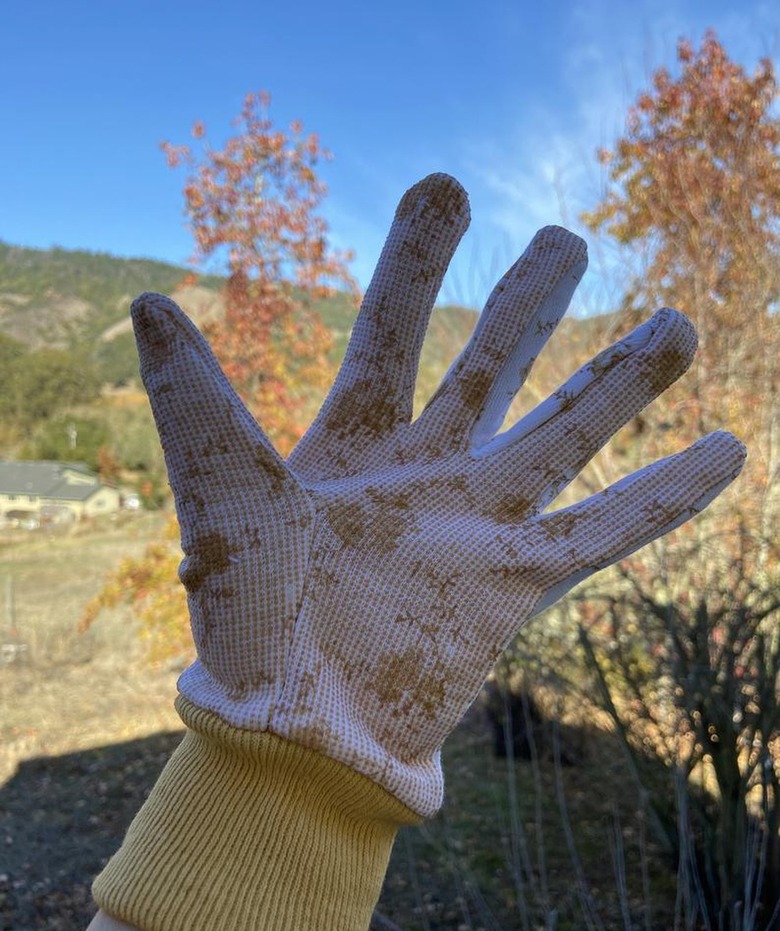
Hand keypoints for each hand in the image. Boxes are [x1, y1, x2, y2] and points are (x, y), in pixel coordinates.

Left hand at [133, 173, 744, 815]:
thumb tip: (148, 300)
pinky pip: (606, 532)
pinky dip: (664, 496)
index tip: (449, 188)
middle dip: (528, 303)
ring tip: (677, 322)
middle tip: (569, 239)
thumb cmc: (245, 620)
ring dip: (619, 380)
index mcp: (349, 443)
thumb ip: (198, 402)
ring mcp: (474, 524)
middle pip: (490, 366)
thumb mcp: (221, 496)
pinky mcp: (515, 585)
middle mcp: (420, 472)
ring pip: (564, 433)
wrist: (292, 729)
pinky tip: (725, 449)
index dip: (419, 261)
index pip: (392, 331)